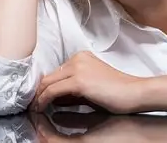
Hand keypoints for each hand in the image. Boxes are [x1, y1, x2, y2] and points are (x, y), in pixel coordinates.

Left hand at [30, 51, 145, 113]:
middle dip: (38, 92)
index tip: (38, 100)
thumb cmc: (117, 93)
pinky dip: (43, 101)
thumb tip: (52, 99)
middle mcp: (78, 59)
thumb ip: (71, 91)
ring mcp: (78, 68)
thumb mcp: (90, 89)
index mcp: (82, 57)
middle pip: (48, 76)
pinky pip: (51, 91)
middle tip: (32, 106)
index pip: (55, 72)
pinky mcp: (78, 81)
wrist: (134, 93)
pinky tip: (40, 109)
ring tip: (34, 110)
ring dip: (38, 98)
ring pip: (47, 83)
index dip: (44, 87)